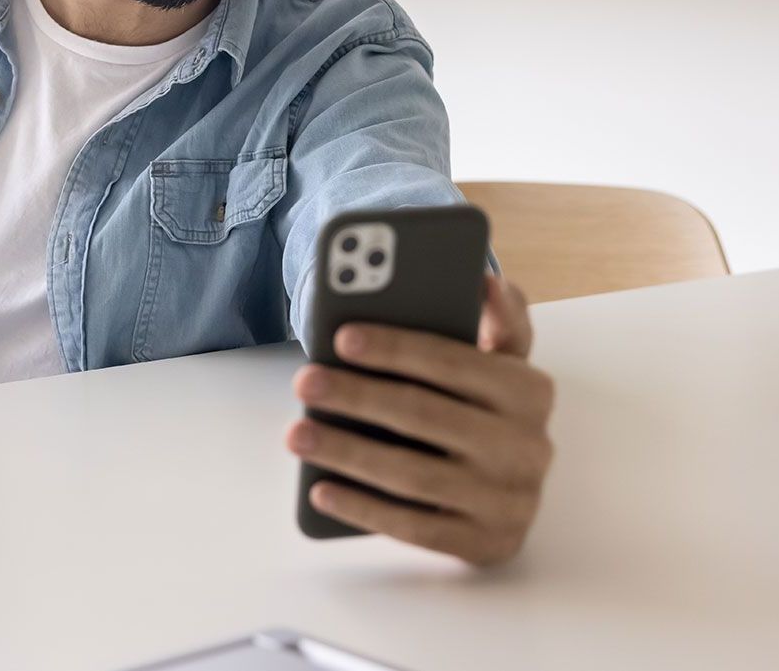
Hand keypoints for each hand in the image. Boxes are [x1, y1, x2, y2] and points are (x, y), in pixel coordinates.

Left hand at [285, 276, 554, 565]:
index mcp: (530, 389)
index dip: (396, 348)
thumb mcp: (499, 353)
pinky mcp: (488, 545)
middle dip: (357, 396)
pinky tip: (320, 489)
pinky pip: (416, 529)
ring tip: (297, 433)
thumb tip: (487, 282)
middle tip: (305, 380)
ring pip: (413, 475)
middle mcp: (528, 448)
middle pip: (424, 416)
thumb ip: (496, 314)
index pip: (454, 361)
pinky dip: (364, 510)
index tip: (341, 336)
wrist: (511, 476)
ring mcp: (510, 502)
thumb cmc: (483, 398)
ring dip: (347, 453)